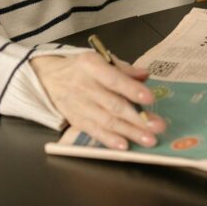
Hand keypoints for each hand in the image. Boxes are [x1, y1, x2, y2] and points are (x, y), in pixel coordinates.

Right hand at [30, 52, 165, 149]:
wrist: (49, 78)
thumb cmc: (82, 68)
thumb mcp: (100, 59)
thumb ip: (123, 68)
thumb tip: (145, 75)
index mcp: (90, 66)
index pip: (113, 79)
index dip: (131, 89)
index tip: (150, 99)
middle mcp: (84, 87)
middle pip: (113, 105)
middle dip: (137, 118)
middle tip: (157, 127)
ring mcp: (79, 106)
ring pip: (106, 121)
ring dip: (129, 133)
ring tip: (148, 140)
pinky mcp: (76, 121)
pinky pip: (94, 132)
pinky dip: (110, 140)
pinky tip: (125, 146)